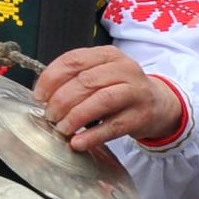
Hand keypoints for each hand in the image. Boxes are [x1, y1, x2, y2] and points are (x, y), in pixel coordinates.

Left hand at [34, 46, 183, 151]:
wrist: (159, 104)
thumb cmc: (120, 90)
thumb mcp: (101, 75)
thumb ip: (76, 79)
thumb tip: (43, 97)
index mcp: (109, 55)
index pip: (74, 60)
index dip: (52, 78)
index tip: (39, 97)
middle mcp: (125, 69)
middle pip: (86, 81)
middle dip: (62, 101)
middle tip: (50, 116)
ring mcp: (136, 92)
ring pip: (101, 100)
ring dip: (76, 116)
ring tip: (62, 129)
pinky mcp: (141, 115)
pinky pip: (113, 127)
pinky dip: (92, 136)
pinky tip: (78, 143)